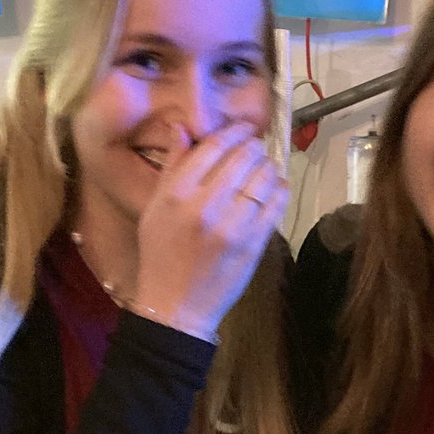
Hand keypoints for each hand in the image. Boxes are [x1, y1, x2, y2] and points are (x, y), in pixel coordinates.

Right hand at [133, 121, 288, 340]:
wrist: (176, 306)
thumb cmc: (161, 254)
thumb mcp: (154, 208)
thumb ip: (173, 166)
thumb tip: (184, 127)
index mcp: (177, 194)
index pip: (214, 147)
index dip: (234, 131)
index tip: (243, 128)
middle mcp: (205, 206)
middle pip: (243, 157)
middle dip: (253, 146)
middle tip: (254, 147)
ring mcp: (233, 225)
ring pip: (263, 177)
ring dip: (267, 166)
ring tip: (264, 166)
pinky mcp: (254, 243)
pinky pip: (276, 203)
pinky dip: (279, 189)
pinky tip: (275, 186)